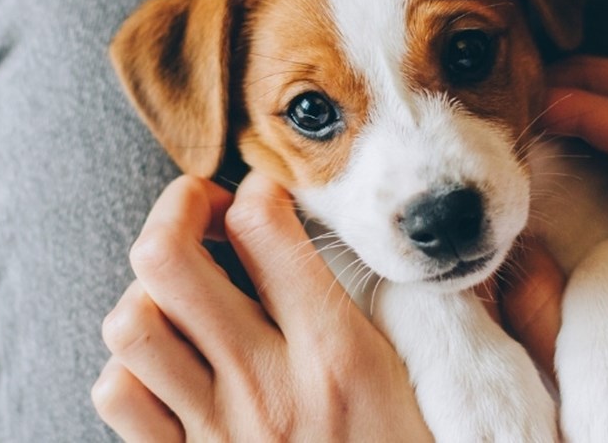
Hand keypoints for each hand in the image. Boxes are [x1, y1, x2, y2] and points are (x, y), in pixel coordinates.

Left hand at [92, 173, 432, 441]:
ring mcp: (218, 432)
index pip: (265, 226)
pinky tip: (173, 362)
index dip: (259, 189)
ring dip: (150, 292)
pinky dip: (132, 367)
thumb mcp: (439, 393)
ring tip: (188, 291)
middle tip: (206, 211)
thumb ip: (445, 318)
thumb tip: (488, 257)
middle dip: (176, 209)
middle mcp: (267, 386)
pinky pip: (119, 397)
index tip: (271, 199)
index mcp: (340, 356)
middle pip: (168, 259)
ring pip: (131, 324)